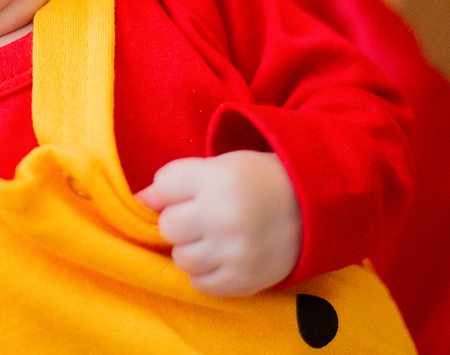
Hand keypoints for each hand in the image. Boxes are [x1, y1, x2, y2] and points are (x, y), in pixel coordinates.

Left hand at [134, 151, 300, 295]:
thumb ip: (176, 180)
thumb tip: (139, 200)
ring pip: (180, 259)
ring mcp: (234, 251)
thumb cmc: (255, 182)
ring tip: (213, 238)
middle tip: (201, 217)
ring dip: (190, 249)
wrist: (310, 207)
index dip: (170, 191)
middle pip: (168, 226)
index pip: (163, 187)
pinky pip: (199, 283)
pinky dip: (205, 272)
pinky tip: (221, 256)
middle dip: (179, 221)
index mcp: (218, 179)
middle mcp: (225, 216)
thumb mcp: (219, 166)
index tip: (187, 192)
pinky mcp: (243, 279)